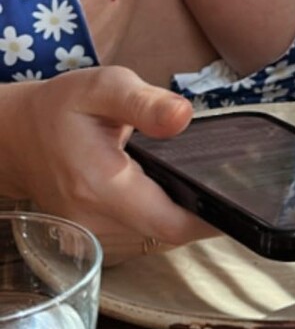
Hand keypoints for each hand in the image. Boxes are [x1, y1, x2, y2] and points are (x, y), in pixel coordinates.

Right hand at [13, 69, 210, 266]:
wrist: (17, 137)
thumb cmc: (62, 108)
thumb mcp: (104, 87)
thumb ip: (146, 102)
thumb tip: (183, 117)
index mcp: (102, 186)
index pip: (173, 224)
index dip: (211, 218)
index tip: (238, 197)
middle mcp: (95, 222)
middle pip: (169, 235)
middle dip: (199, 211)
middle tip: (218, 178)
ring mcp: (92, 237)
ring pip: (156, 240)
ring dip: (178, 217)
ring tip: (190, 181)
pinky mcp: (93, 240)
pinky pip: (139, 239)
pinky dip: (157, 220)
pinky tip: (164, 192)